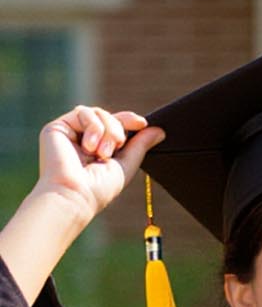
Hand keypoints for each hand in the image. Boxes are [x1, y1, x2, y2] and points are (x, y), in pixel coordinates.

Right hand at [35, 107, 159, 227]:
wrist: (75, 194)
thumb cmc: (99, 188)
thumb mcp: (126, 165)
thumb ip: (140, 146)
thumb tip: (159, 130)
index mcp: (98, 148)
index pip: (115, 125)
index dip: (129, 120)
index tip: (142, 123)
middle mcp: (83, 139)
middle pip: (108, 116)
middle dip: (118, 130)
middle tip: (114, 150)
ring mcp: (70, 132)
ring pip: (97, 113)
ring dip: (107, 130)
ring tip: (102, 153)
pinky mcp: (57, 127)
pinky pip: (83, 112)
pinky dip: (93, 127)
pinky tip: (89, 147)